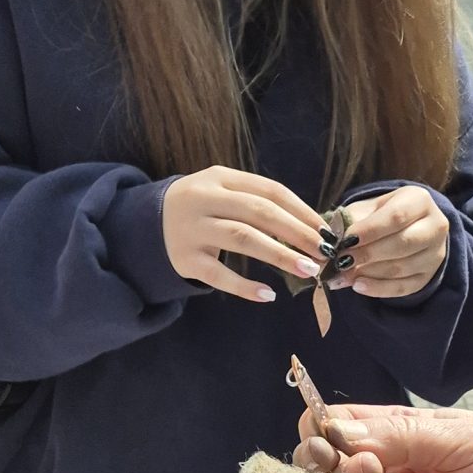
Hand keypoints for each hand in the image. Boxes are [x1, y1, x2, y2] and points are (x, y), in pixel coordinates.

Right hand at [162, 167, 329, 301]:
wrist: (146, 224)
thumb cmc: (202, 209)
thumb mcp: (223, 192)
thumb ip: (259, 202)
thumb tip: (312, 227)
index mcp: (219, 177)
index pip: (269, 190)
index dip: (301, 211)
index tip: (327, 230)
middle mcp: (204, 199)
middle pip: (259, 212)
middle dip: (297, 232)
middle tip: (324, 251)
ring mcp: (193, 229)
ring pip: (243, 238)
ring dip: (280, 255)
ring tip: (308, 270)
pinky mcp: (185, 259)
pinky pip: (219, 275)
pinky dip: (245, 286)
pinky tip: (269, 295)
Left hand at [334, 185, 450, 298]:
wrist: (407, 227)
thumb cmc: (382, 215)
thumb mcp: (368, 209)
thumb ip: (351, 222)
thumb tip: (332, 243)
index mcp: (420, 201)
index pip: (396, 216)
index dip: (370, 230)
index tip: (346, 240)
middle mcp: (436, 226)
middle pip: (403, 244)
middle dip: (368, 254)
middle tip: (342, 261)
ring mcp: (435, 254)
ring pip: (403, 268)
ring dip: (370, 273)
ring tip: (344, 275)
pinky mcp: (429, 276)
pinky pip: (404, 287)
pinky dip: (379, 289)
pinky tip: (359, 286)